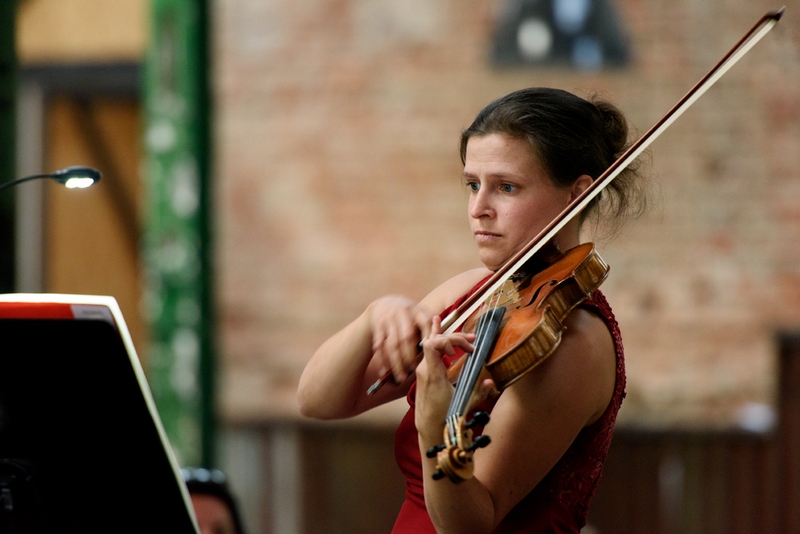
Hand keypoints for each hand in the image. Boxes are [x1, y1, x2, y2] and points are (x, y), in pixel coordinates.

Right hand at [368, 295, 433, 382]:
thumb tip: (451, 349)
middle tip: (414, 371)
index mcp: (419, 312)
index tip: (434, 355)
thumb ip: (434, 331)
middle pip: (407, 337)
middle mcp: (404, 314)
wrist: (386, 303)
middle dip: (410, 356)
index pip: (426, 324)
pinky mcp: (378, 327)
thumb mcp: (423, 317)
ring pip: (392, 344)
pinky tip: (384, 372)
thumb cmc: (411, 316)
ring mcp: (389, 320)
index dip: (430, 339)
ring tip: (401, 378)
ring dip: (396, 362)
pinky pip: (379, 346)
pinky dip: (381, 360)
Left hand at [414, 316, 475, 441]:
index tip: (463, 350)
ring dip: (448, 336)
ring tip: (458, 328)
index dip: (448, 341)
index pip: (432, 346)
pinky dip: (436, 335)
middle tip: (473, 342)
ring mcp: (423, 368)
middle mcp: (425, 369)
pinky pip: (429, 347)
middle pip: (435, 340)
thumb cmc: (445, 416)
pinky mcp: (425, 370)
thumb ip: (479, 393)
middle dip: (455, 338)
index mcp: (433, 375)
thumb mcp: (464, 405)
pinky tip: (436, 322)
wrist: (429, 425)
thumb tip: (491, 381)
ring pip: (432, 342)